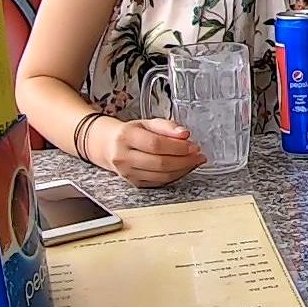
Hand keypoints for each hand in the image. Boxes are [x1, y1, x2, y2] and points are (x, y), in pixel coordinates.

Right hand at [90, 117, 205, 187]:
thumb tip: (184, 134)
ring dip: (183, 170)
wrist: (109, 146)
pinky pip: (159, 182)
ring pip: (161, 176)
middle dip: (184, 160)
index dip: (178, 147)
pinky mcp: (134, 183)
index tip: (193, 145)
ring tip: (195, 161)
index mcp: (126, 137)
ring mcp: (128, 173)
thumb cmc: (131, 133)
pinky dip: (175, 176)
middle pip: (160, 163)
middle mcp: (124, 157)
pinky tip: (184, 168)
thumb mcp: (147, 123)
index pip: (156, 144)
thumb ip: (167, 126)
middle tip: (198, 155)